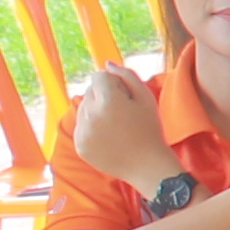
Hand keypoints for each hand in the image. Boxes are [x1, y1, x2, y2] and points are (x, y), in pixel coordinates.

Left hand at [71, 65, 173, 187]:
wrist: (147, 165)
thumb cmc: (150, 128)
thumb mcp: (145, 97)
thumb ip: (126, 75)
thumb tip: (107, 64)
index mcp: (107, 100)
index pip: (99, 76)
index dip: (114, 83)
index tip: (126, 96)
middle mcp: (90, 115)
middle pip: (89, 91)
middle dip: (103, 96)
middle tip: (123, 112)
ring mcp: (82, 132)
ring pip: (83, 109)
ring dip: (96, 111)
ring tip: (116, 125)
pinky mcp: (80, 145)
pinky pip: (81, 126)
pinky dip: (92, 128)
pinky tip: (109, 137)